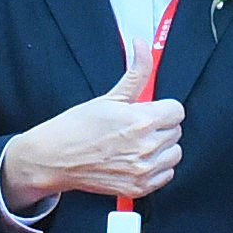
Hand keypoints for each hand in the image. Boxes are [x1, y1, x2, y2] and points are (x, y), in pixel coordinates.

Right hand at [0, 30, 184, 209]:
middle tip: (138, 126)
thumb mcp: (110, 97)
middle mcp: (146, 147)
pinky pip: (167, 174)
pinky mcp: (139, 187)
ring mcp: (143, 170)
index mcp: (141, 120)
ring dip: (162, 147)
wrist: (55, 158)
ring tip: (138, 143)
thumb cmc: (77, 127)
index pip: (177, 111)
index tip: (151, 110)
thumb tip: (142, 45)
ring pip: (174, 153)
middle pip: (176, 131)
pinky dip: (156, 168)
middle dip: (160, 125)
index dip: (163, 108)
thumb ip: (135, 72)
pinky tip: (137, 159)